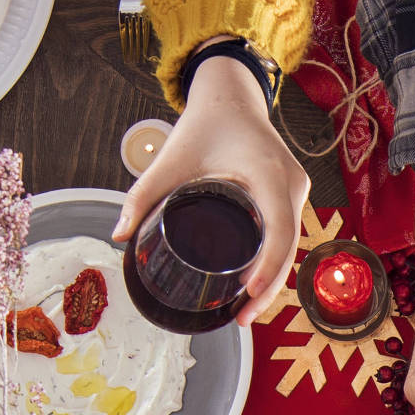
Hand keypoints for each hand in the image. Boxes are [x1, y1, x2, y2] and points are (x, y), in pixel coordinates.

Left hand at [111, 48, 309, 326]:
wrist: (231, 96)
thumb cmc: (203, 125)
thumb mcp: (170, 160)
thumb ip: (141, 195)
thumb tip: (117, 236)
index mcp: (268, 173)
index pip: (279, 231)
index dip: (268, 268)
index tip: (248, 295)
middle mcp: (292, 183)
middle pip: (289, 247)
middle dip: (269, 287)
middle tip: (240, 318)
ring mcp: (297, 189)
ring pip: (292, 244)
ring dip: (274, 278)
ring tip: (246, 310)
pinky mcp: (293, 193)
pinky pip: (289, 232)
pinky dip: (276, 260)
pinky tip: (258, 284)